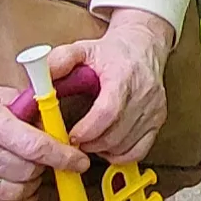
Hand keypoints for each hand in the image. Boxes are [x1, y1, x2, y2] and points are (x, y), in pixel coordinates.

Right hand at [0, 77, 85, 200]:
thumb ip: (23, 107)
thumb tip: (53, 116)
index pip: (37, 146)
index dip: (63, 156)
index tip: (78, 161)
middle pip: (29, 172)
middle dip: (46, 167)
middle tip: (47, 158)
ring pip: (17, 193)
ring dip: (30, 185)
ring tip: (28, 170)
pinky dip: (13, 199)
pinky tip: (14, 186)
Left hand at [53, 8, 175, 164]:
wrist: (143, 46)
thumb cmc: (111, 52)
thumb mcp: (82, 49)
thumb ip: (59, 61)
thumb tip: (40, 79)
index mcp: (123, 74)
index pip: (108, 111)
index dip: (88, 129)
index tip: (71, 136)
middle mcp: (143, 93)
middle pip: (116, 134)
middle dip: (90, 143)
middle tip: (73, 141)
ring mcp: (154, 109)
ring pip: (127, 146)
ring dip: (103, 150)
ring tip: (88, 140)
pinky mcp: (159, 120)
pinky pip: (139, 151)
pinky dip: (120, 154)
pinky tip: (107, 145)